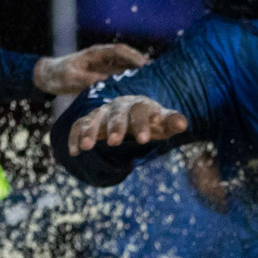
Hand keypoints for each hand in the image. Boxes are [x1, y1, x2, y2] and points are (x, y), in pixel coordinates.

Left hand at [33, 44, 148, 95]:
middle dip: (145, 65)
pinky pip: (126, 77)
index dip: (134, 57)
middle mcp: (106, 58)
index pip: (120, 51)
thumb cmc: (59, 74)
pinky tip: (145, 93)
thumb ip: (87, 78)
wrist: (50, 76)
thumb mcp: (71, 77)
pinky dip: (136, 82)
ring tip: (158, 84)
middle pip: (130, 58)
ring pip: (130, 67)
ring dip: (143, 74)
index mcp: (97, 53)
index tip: (146, 65)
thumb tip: (104, 81)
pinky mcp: (109, 76)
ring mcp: (108, 66)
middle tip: (160, 75)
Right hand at [66, 95, 189, 155]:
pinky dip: (74, 137)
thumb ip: (172, 122)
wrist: (134, 114)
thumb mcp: (163, 122)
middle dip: (115, 127)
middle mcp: (117, 107)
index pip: (140, 111)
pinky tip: (74, 152)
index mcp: (139, 105)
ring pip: (92, 119)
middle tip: (115, 142)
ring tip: (87, 147)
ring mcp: (101, 113)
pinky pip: (77, 126)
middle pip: (115, 114)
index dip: (141, 125)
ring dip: (89, 132)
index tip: (143, 140)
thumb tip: (183, 124)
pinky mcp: (88, 122)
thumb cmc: (152, 121)